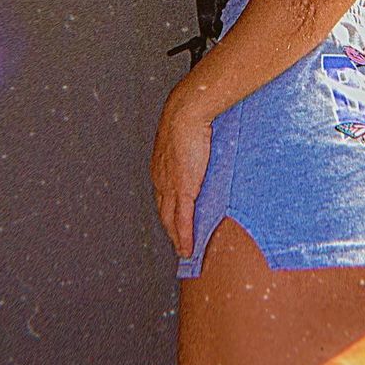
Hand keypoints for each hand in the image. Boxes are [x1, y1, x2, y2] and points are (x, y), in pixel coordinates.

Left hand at [150, 87, 213, 259]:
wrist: (186, 112)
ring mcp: (170, 187)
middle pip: (163, 212)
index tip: (173, 220)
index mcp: (160, 165)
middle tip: (178, 244)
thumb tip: (203, 140)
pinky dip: (185, 237)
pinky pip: (183, 221)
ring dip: (177, 238)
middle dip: (170, 229)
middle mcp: (161, 179)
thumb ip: (192, 142)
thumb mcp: (187, 133)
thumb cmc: (189, 115)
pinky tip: (188, 250)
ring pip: (171, 221)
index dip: (168, 209)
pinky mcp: (183, 190)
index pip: (163, 195)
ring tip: (184, 251)